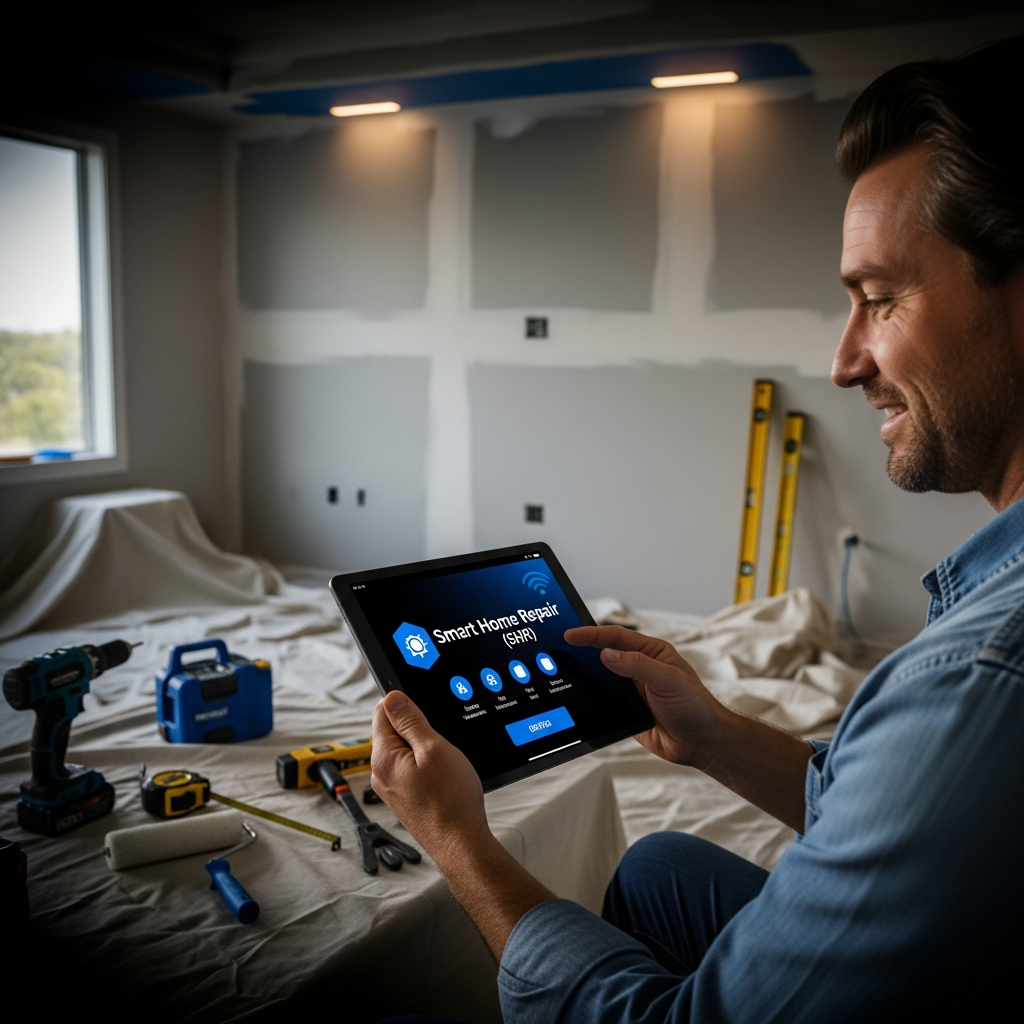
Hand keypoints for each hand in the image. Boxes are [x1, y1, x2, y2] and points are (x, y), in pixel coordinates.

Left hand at [372, 690, 555, 958]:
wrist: (461, 843)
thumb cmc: (451, 800)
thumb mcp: (434, 748)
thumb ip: (410, 721)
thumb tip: (392, 697)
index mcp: (383, 757)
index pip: (382, 713)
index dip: (404, 703)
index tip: (424, 710)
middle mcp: (381, 773)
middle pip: (393, 731)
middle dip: (416, 727)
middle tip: (441, 739)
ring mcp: (393, 788)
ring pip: (405, 751)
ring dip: (424, 747)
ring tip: (446, 761)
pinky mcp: (406, 798)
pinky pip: (412, 769)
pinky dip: (427, 765)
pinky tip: (445, 775)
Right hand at [564, 625, 727, 769]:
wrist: (702, 743)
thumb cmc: (695, 707)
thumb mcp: (668, 680)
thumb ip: (638, 665)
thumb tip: (607, 654)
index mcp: (651, 652)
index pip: (616, 637)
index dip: (592, 634)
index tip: (571, 635)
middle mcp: (639, 668)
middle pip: (605, 654)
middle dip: (583, 650)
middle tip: (559, 648)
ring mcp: (632, 690)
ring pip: (602, 678)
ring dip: (586, 675)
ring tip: (562, 671)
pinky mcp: (627, 711)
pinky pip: (604, 702)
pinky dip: (591, 700)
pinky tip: (578, 699)